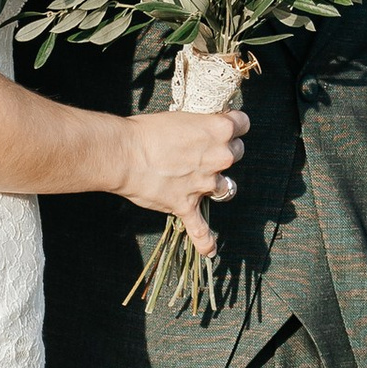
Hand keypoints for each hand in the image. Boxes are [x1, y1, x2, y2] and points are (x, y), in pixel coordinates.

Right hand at [113, 105, 247, 259]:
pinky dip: (205, 240)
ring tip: (202, 179)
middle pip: (236, 153)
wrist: (124, 154)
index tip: (225, 125)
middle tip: (201, 150)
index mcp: (219, 130)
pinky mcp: (187, 204)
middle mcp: (219, 157)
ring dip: (217, 184)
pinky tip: (210, 250)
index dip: (233, 124)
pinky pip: (200, 228)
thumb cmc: (146, 131)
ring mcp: (205, 183)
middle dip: (223, 151)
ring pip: (227, 186)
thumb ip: (198, 127)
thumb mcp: (180, 117)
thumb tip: (201, 134)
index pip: (242, 124)